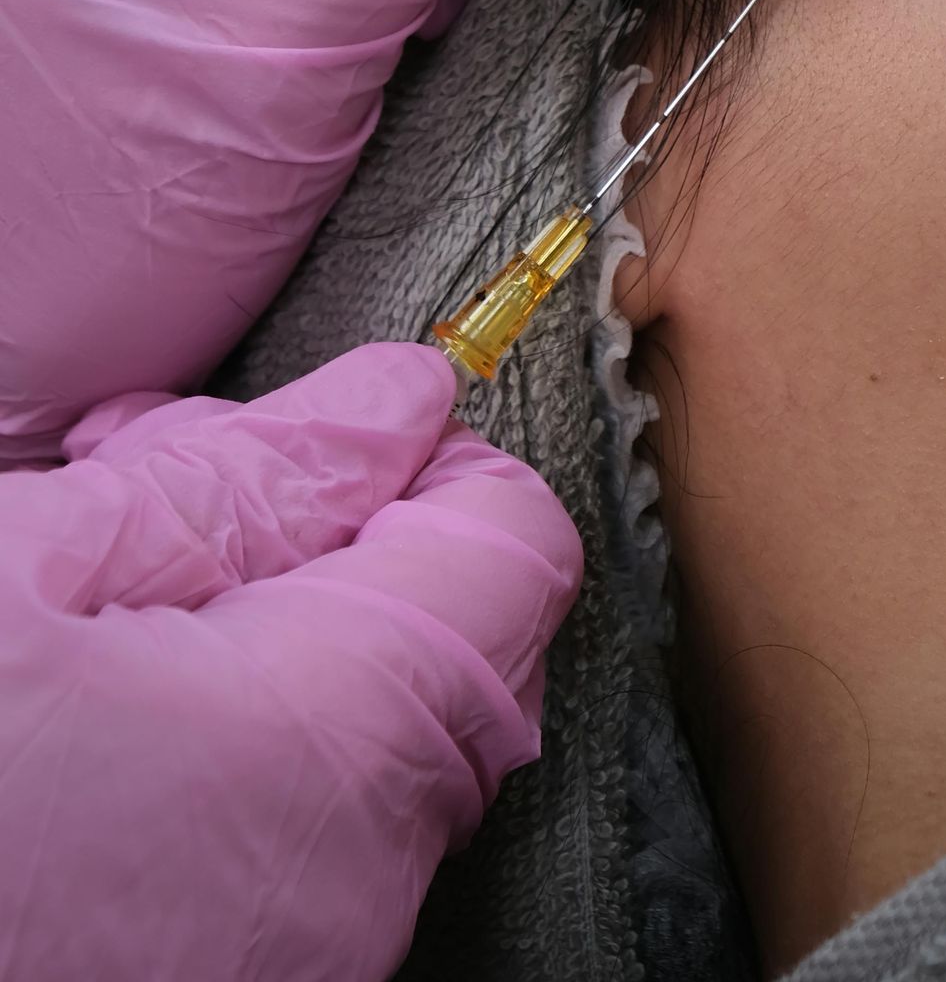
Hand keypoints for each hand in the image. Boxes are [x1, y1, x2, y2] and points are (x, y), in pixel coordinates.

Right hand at [0, 345, 579, 981]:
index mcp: (330, 742)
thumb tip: (398, 404)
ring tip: (68, 605)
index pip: (513, 546)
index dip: (419, 459)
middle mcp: (353, 883)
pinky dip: (209, 759)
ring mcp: (296, 972)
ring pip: (350, 742)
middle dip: (307, 536)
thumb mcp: (17, 569)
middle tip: (129, 492)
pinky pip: (281, 847)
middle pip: (433, 641)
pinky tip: (68, 721)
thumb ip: (240, 479)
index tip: (306, 435)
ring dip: (244, 643)